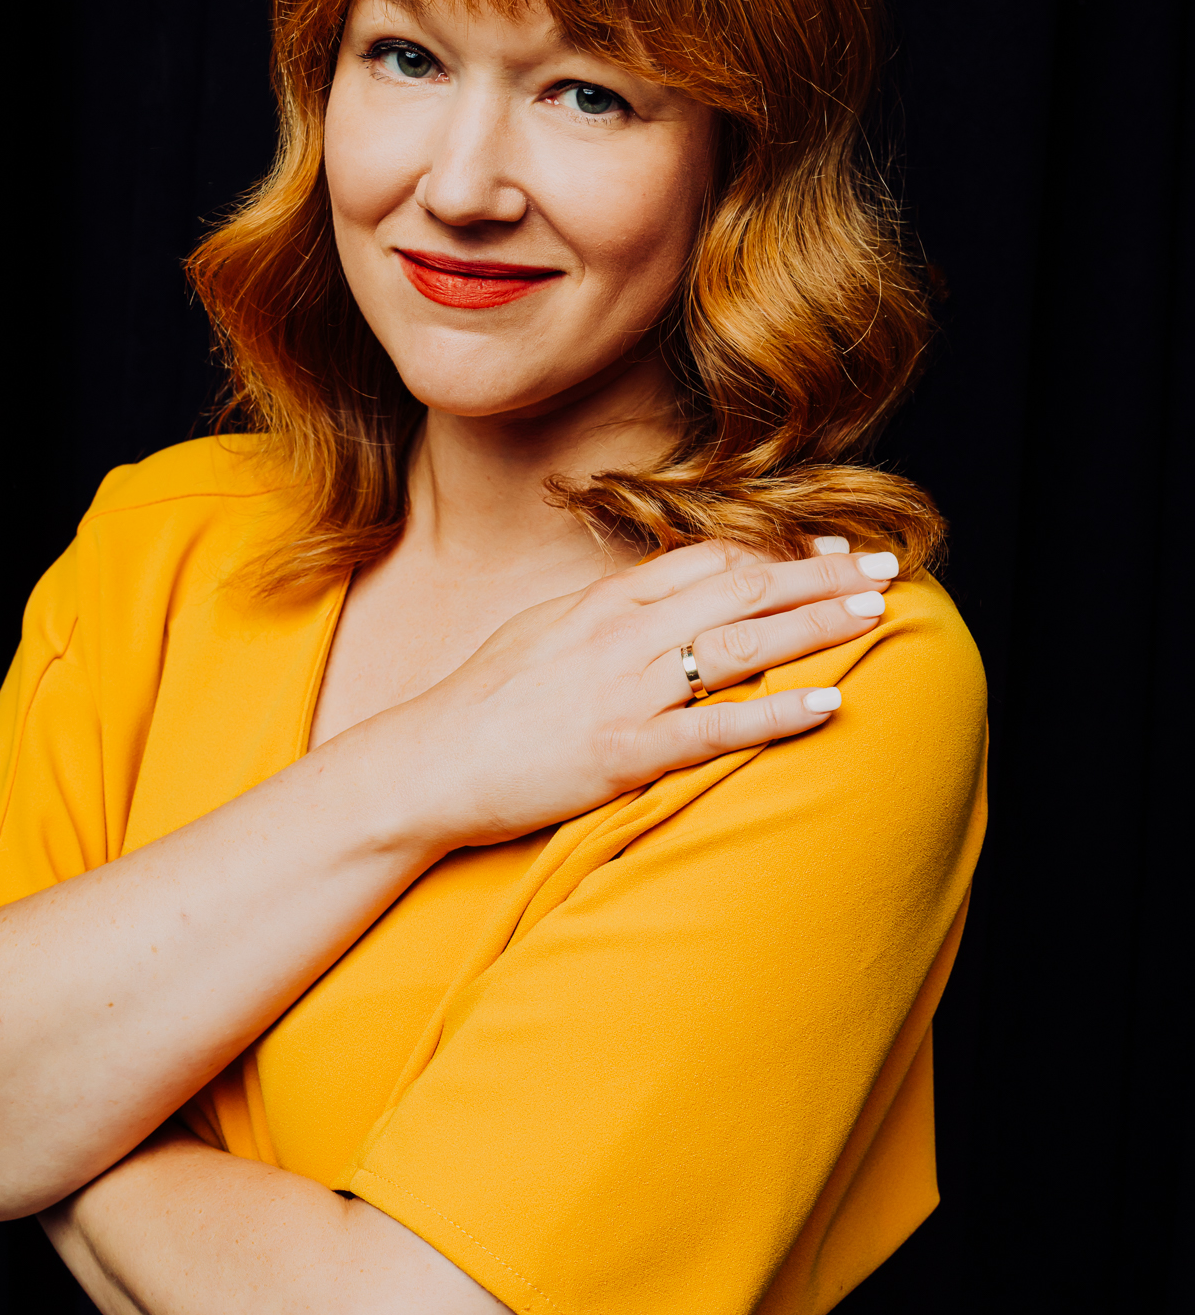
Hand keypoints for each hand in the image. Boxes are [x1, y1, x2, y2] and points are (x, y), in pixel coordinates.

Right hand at [377, 538, 898, 847]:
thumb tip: (662, 597)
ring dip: (818, 624)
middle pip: (743, 586)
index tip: (830, 551)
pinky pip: (716, 727)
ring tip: (877, 613)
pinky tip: (829, 704)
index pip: (710, 558)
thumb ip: (609, 611)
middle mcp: (623, 634)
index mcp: (605, 602)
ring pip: (742, 643)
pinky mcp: (625, 751)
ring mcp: (626, 690)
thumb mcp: (546, 631)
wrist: (427, 763)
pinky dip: (777, 713)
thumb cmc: (485, 704)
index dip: (781, 551)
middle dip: (822, 575)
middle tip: (887, 568)